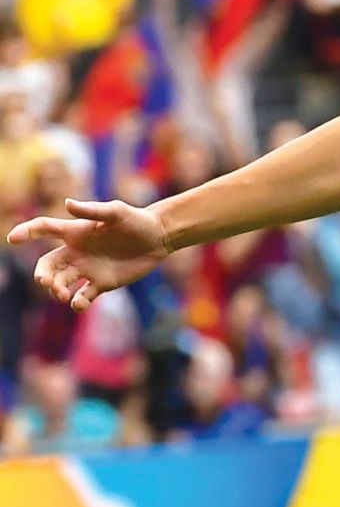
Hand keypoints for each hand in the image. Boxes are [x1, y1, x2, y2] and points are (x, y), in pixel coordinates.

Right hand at [7, 199, 171, 311]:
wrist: (158, 238)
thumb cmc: (136, 220)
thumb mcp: (116, 212)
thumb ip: (92, 210)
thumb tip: (66, 203)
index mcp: (75, 232)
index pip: (44, 229)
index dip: (26, 232)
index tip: (13, 238)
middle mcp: (75, 252)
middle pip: (47, 265)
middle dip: (42, 275)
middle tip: (47, 282)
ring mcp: (86, 269)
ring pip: (60, 283)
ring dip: (56, 290)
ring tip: (63, 295)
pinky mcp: (101, 284)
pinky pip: (82, 297)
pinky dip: (77, 303)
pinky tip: (79, 303)